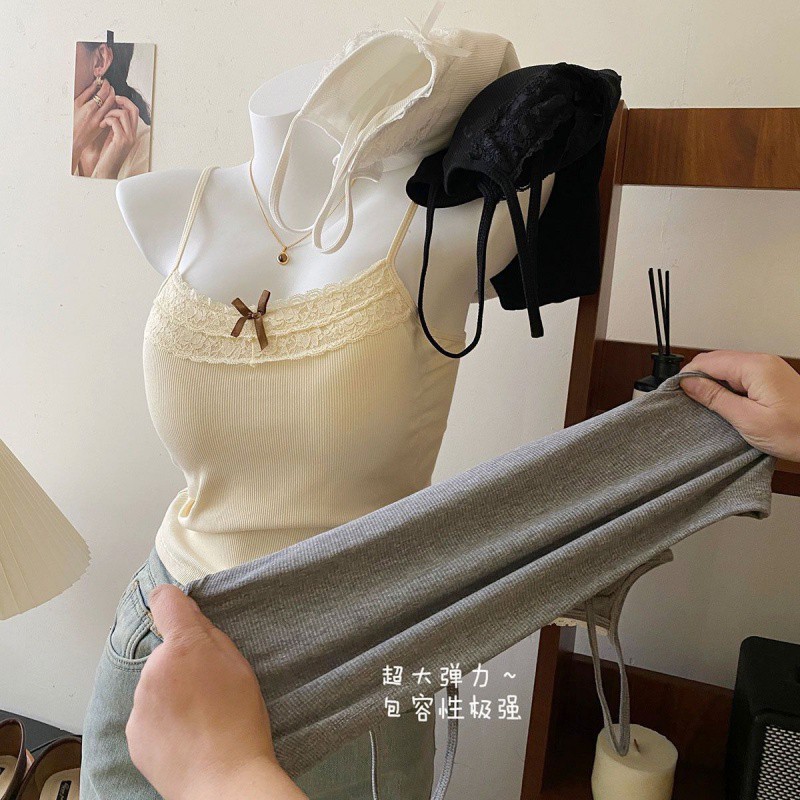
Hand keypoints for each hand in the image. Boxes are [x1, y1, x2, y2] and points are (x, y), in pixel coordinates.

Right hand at [72, 78, 115, 171]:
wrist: (73, 139)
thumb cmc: (71, 120)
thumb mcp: (75, 104)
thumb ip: (86, 94)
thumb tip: (95, 85)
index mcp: (89, 107)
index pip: (103, 92)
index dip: (106, 85)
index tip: (105, 81)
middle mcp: (97, 114)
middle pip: (111, 99)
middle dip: (111, 90)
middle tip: (109, 86)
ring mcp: (101, 121)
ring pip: (113, 107)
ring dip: (113, 98)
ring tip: (110, 94)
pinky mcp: (103, 126)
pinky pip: (111, 114)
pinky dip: (112, 107)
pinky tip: (110, 104)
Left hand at [93, 95, 140, 178]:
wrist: (107, 170)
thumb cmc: (108, 155)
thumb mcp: (113, 137)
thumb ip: (115, 126)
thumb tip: (111, 111)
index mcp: (132, 133)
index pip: (134, 112)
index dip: (125, 102)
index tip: (115, 100)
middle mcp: (133, 135)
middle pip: (133, 109)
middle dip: (122, 101)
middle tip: (112, 100)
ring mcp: (128, 138)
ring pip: (123, 113)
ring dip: (111, 112)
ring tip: (104, 120)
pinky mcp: (121, 140)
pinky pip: (114, 121)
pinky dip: (106, 120)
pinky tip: (102, 125)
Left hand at [125, 584, 307, 799]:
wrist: (223, 780)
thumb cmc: (240, 722)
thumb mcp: (239, 666)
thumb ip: (210, 634)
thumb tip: (189, 614)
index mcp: (184, 646)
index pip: (164, 601)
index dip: (171, 601)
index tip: (175, 609)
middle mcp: (154, 668)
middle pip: (165, 652)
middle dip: (181, 663)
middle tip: (208, 689)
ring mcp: (139, 702)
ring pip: (155, 684)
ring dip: (170, 693)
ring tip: (199, 719)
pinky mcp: (133, 731)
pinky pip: (147, 714)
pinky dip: (162, 720)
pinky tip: (186, 736)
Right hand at [679, 350, 799, 460]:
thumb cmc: (798, 432)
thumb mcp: (747, 419)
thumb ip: (715, 398)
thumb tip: (688, 383)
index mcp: (755, 367)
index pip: (707, 361)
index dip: (687, 376)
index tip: (675, 392)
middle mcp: (762, 361)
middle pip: (716, 361)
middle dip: (698, 379)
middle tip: (687, 402)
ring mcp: (768, 368)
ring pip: (727, 368)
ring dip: (712, 384)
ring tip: (706, 406)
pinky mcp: (771, 378)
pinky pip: (740, 375)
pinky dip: (727, 387)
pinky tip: (725, 404)